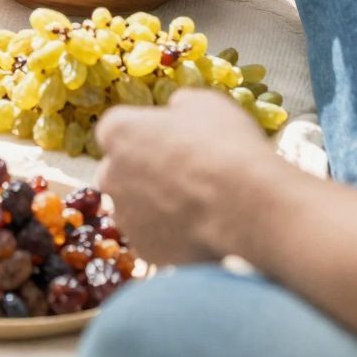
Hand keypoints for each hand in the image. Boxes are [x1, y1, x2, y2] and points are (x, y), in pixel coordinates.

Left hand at [95, 90, 273, 268]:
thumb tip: (176, 113)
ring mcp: (126, 218)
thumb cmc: (225, 146)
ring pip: (138, 207)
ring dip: (159, 204)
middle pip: (123, 170)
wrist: (247, 210)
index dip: (150, 133)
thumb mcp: (206, 104)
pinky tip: (204, 228)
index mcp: (117, 131)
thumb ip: (179, 106)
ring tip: (201, 203)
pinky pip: (157, 238)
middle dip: (146, 171)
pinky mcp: (146, 251)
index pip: (120, 129)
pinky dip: (173, 234)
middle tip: (187, 171)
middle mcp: (110, 175)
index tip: (175, 139)